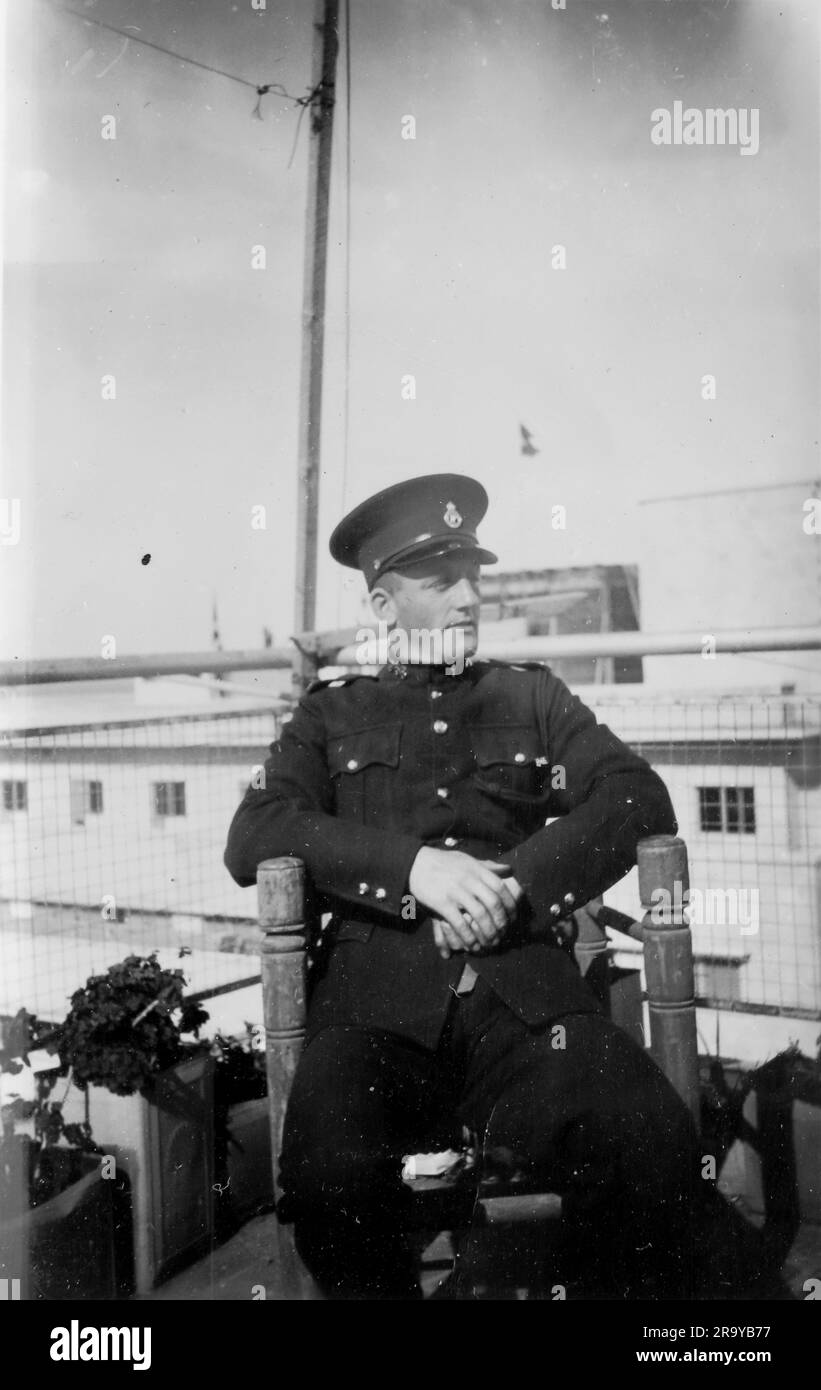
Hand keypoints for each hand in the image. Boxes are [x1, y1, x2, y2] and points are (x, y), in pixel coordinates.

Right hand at [407, 847, 522, 957]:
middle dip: (502, 922)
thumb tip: (509, 869)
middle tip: (504, 934)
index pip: (501, 887)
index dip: (510, 904)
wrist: (415, 863)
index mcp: (477, 869)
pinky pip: (460, 924)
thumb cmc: (442, 862)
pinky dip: (469, 937)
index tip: (514, 917)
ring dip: (488, 933)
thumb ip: (487, 866)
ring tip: (491, 942)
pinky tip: (472, 945)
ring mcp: (455, 891)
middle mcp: (469, 879)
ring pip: (480, 915)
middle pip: (493, 903)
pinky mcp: (442, 903)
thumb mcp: (466, 859)